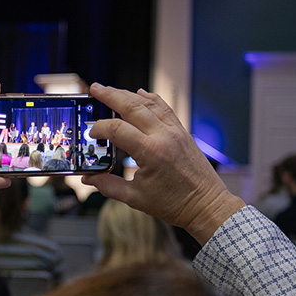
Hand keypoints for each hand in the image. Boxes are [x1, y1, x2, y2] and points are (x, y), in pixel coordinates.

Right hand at [81, 84, 244, 243]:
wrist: (206, 206)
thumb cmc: (175, 205)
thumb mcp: (135, 198)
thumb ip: (108, 186)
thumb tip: (89, 179)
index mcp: (151, 153)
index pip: (117, 129)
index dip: (100, 128)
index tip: (91, 133)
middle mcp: (164, 137)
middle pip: (132, 107)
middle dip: (110, 96)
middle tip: (94, 89)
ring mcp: (175, 132)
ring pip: (148, 104)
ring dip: (127, 94)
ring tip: (110, 90)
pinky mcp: (182, 132)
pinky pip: (164, 108)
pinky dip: (150, 99)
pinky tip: (140, 94)